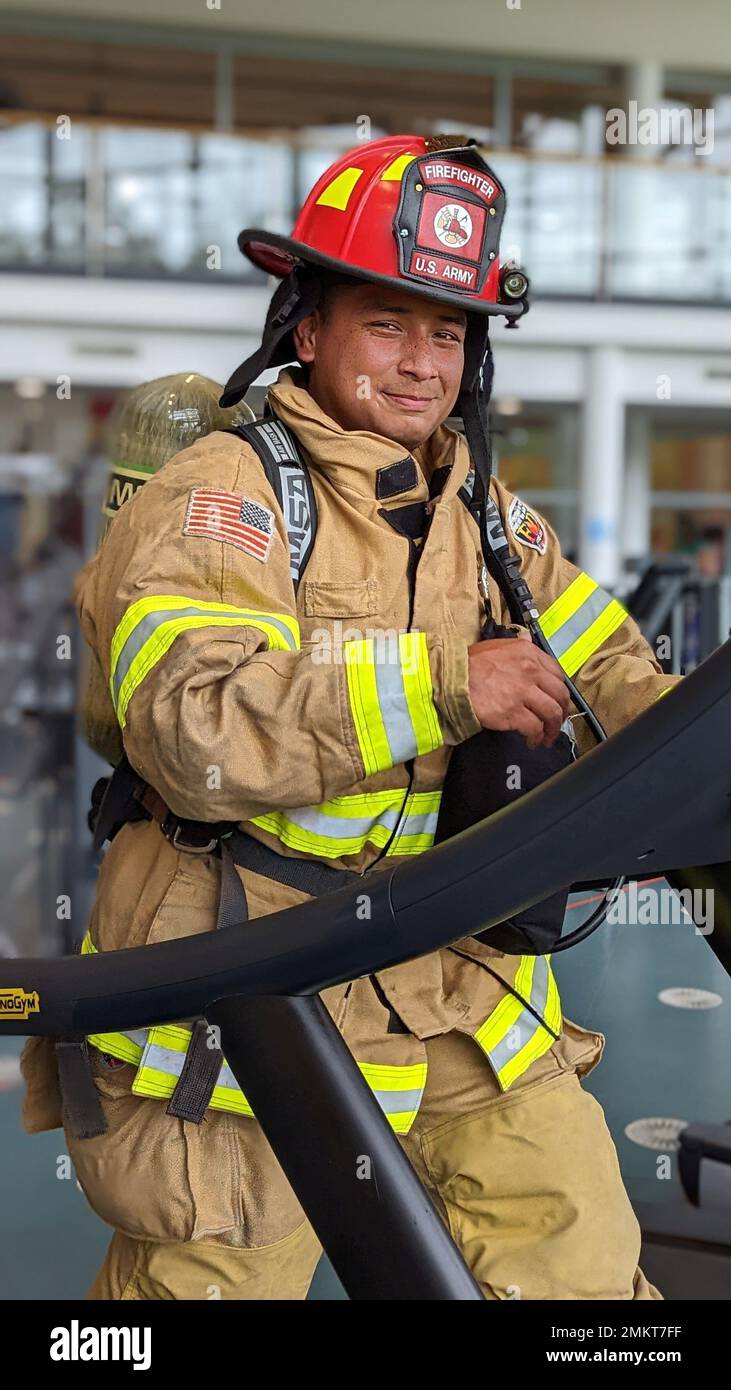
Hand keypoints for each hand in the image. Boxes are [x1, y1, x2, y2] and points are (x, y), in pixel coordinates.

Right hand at [467, 632, 570, 748]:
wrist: (452, 679)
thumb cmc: (470, 664)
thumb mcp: (498, 647)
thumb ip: (519, 649)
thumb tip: (528, 645)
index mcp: (529, 654)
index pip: (557, 674)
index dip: (560, 691)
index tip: (558, 701)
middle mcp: (530, 671)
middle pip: (560, 695)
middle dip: (562, 712)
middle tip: (557, 721)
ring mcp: (523, 692)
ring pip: (552, 713)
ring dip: (552, 728)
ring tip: (547, 737)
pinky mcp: (513, 712)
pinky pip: (534, 728)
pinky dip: (536, 737)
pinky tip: (532, 741)